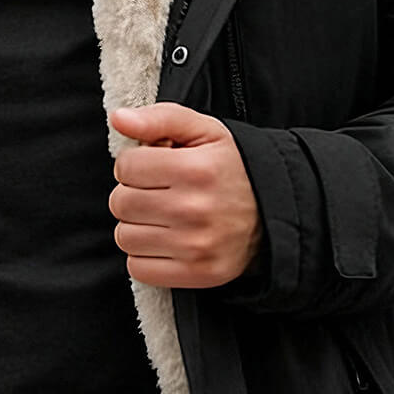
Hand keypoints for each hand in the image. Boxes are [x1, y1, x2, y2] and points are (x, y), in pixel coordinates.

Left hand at [108, 102, 262, 289]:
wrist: (274, 212)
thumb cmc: (231, 167)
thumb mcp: (203, 131)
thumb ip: (159, 118)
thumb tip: (119, 119)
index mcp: (195, 169)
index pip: (125, 167)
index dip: (135, 164)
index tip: (154, 168)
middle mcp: (194, 209)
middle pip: (121, 204)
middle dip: (133, 194)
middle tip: (158, 193)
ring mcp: (196, 246)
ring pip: (125, 238)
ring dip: (137, 227)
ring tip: (163, 217)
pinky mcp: (197, 274)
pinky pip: (138, 269)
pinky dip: (146, 257)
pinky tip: (167, 241)